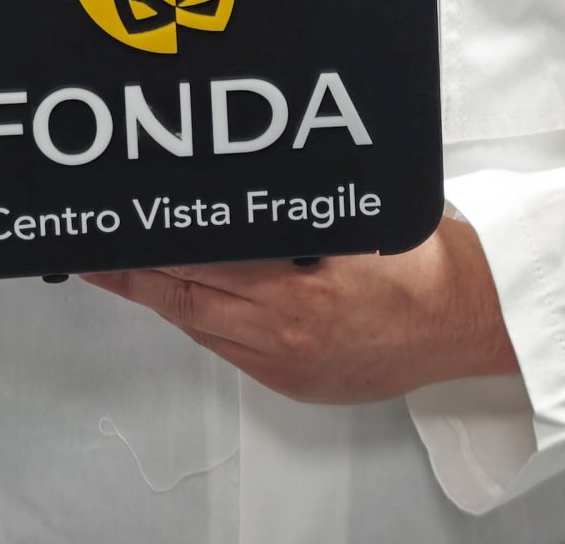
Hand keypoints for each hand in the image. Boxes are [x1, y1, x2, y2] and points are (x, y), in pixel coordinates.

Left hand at [77, 213, 517, 403]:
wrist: (466, 320)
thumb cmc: (423, 263)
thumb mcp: (358, 215)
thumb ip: (298, 206)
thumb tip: (244, 184)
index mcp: (298, 289)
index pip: (202, 262)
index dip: (154, 247)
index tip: (121, 229)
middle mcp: (284, 332)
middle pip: (187, 298)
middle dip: (138, 273)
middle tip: (97, 251)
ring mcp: (286, 363)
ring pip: (201, 325)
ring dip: (163, 296)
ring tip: (126, 270)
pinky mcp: (293, 380)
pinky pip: (227, 349)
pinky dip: (201, 320)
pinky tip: (187, 299)